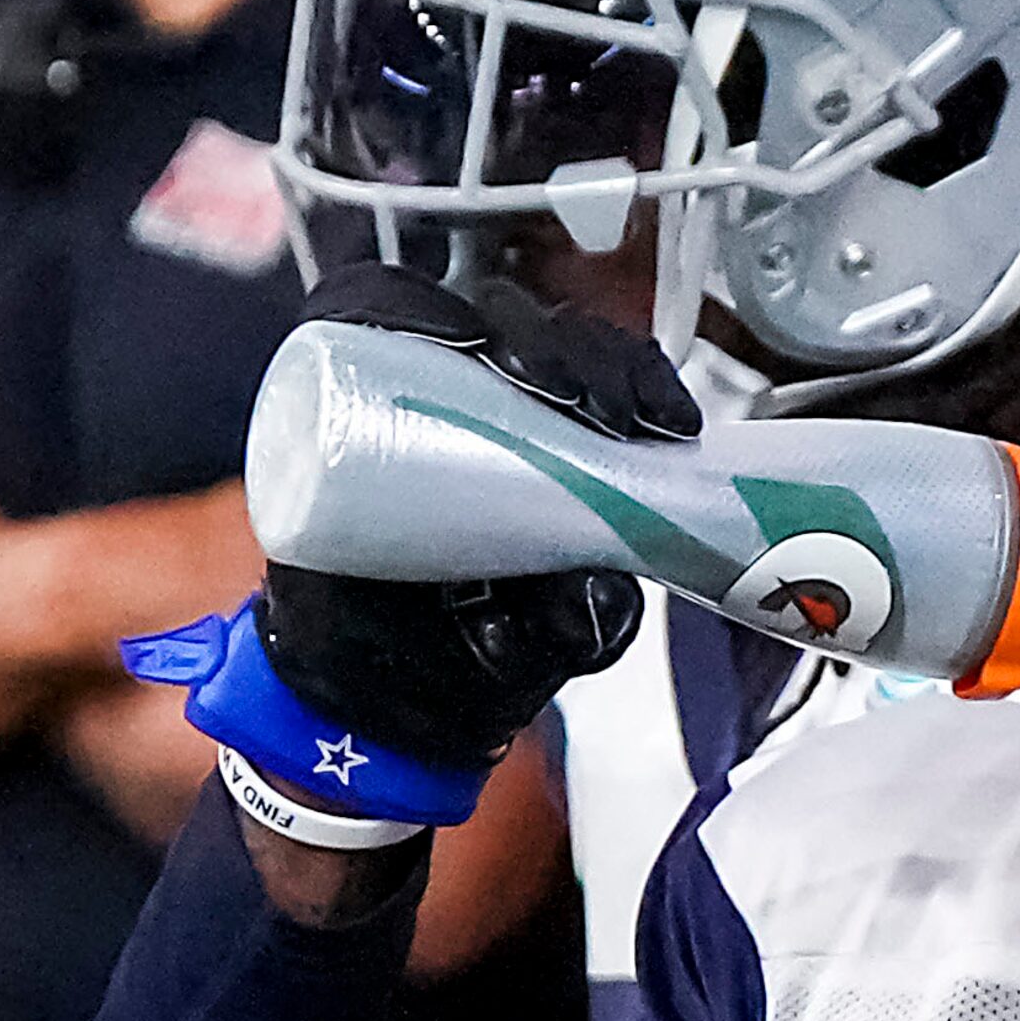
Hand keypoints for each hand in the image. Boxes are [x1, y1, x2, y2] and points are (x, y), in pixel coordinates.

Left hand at [127, 266, 683, 824]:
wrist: (398, 713)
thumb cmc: (382, 666)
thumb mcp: (418, 650)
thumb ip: (508, 639)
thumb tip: (598, 600)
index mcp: (349, 418)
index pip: (374, 309)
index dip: (422, 307)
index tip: (476, 351)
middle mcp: (421, 395)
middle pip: (487, 318)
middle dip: (551, 347)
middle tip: (588, 406)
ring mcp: (497, 413)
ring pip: (556, 343)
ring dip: (607, 366)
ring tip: (645, 420)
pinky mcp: (562, 442)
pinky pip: (601, 391)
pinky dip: (641, 390)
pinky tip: (670, 422)